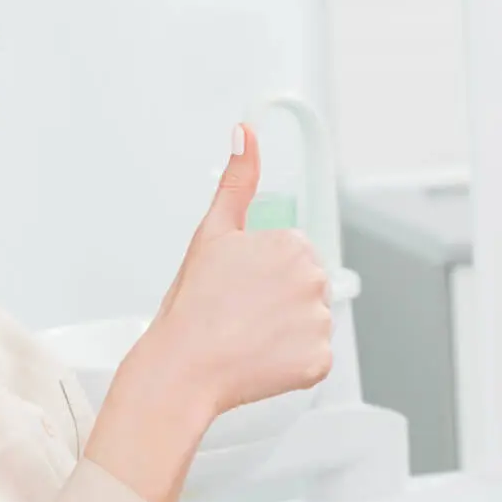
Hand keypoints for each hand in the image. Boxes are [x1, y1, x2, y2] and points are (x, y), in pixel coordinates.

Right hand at [83, 125, 331, 501]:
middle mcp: (314, 281)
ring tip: (245, 338)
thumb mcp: (212, 234)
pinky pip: (312, 359)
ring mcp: (319, 323)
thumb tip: (246, 133)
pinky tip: (258, 358)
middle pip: (304, 289)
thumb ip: (237, 182)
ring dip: (284, 333)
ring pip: (309, 324)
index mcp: (293, 246)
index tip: (237, 288)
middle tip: (239, 314)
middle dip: (277, 301)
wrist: (183, 367)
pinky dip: (290, 364)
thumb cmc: (192, 306)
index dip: (260, 275)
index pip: (290, 258)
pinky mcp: (319, 361)